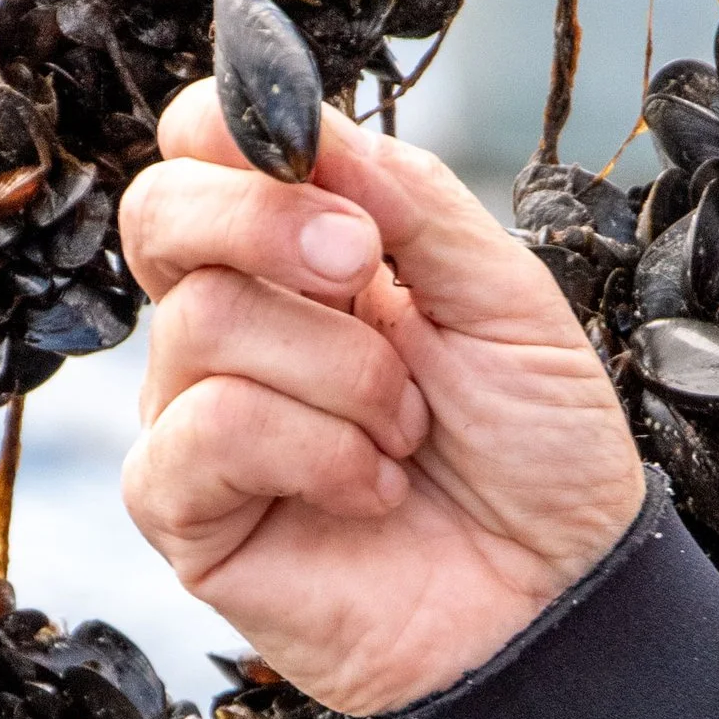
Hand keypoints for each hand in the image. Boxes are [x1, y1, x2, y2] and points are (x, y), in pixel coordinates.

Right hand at [118, 86, 644, 717]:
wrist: (559, 596)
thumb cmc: (535, 451)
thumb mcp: (504, 297)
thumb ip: (409, 200)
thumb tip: (309, 122)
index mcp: (300, 256)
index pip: (201, 148)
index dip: (237, 127)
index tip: (319, 157)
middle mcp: (231, 325)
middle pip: (159, 212)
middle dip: (266, 224)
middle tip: (365, 274)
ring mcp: (195, 415)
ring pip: (204, 323)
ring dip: (343, 374)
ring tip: (408, 432)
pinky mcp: (183, 511)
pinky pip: (208, 431)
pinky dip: (316, 452)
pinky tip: (372, 490)